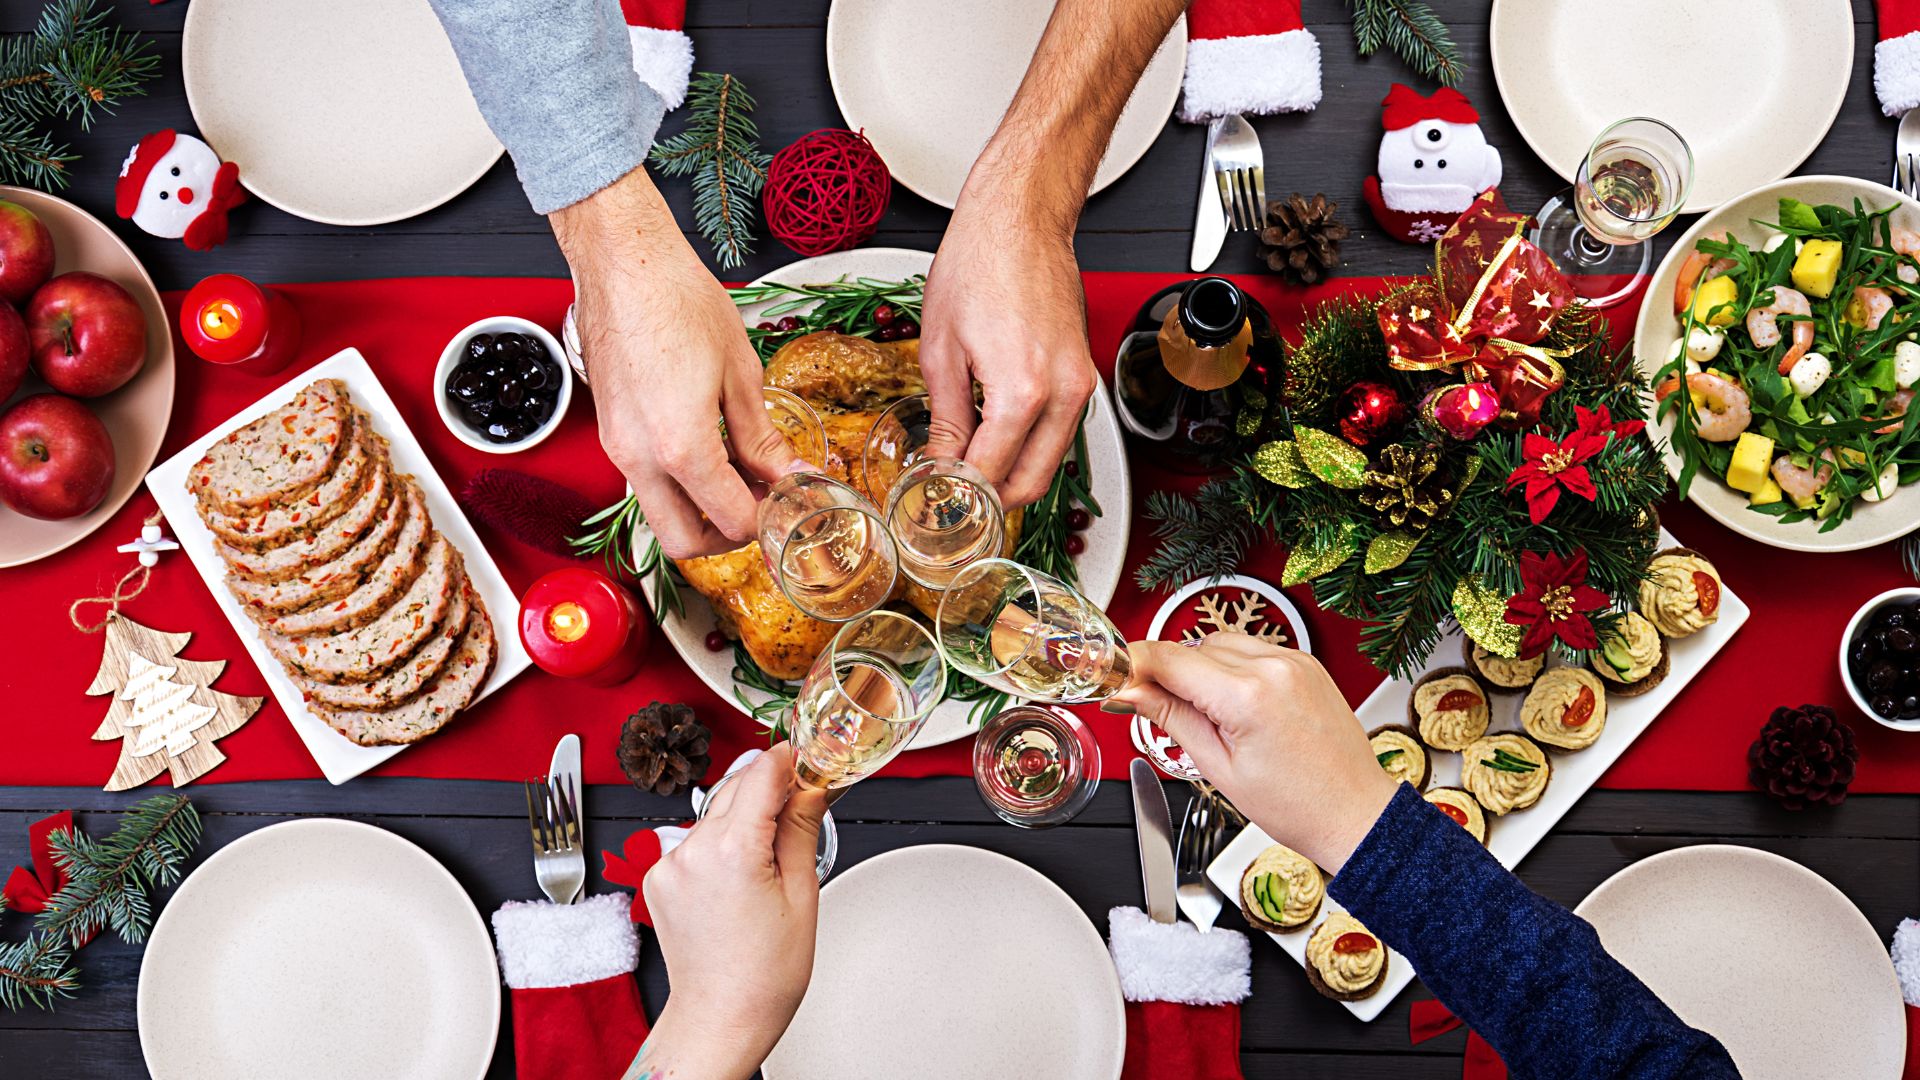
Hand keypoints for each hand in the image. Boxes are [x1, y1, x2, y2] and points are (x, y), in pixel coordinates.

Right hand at [554, 167, 805, 558]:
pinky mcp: (610, 433)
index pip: (732, 520)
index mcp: (680, 447)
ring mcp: (618, 448)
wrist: (624, 263)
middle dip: (726, 536)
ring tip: (738, 471)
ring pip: (660, 515)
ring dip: (700, 511)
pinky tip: (709, 448)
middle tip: (759, 505)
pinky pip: (645, 482)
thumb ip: (763, 436)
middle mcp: (640, 459)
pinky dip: (678, 484)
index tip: (788, 499)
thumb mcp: (740, 372)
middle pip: (683, 542)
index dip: (768, 518)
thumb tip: (789, 473)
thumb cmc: (678, 300)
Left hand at [639, 744, 826, 1078]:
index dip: (789, 759)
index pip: (762, 773)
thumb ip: (802, 827)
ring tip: (771, 859)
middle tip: (803, 801)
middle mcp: (691, 851)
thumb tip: (812, 787)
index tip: (807, 757)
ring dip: (743, 818)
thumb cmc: (763, 975)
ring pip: (715, 815)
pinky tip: (740, 876)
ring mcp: (669, 865)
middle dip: (770, 788)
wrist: (721, 1017)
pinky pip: (695, 842)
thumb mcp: (802, 894)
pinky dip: (719, 845)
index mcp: (732, 850)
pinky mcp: (658, 878)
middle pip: (736, 788)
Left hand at [919, 186, 1096, 507]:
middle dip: (990, 501)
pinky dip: (1030, 447)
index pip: (991, 473)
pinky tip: (994, 439)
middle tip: (952, 500)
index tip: (933, 499)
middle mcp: (1063, 394)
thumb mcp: (942, 351)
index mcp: (1023, 391)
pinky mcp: (1083, 375)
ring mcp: (1081, 385)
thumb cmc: (980, 264)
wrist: (1019, 220)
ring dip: (1012, 476)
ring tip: (967, 469)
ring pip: (1051, 463)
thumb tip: (941, 466)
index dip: (957, 494)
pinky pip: (1059, 433)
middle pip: (1031, 483)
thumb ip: (945, 421)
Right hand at [1109, 635, 1398, 873]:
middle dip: (1169, 673)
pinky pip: (1252, 649)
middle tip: (1156, 709)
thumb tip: (1130, 693)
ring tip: (1208, 716)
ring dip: (1201, 669)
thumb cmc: (1298, 805)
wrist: (1354, 812)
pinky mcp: (1305, 662)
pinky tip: (1235, 704)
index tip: (1112, 675)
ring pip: (1221, 643)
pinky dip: (1233, 668)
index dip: (1132, 664)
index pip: (1170, 658)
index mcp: (1248, 696)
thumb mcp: (1218, 767)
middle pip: (1193, 647)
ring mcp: (1294, 660)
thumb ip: (1170, 718)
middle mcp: (1274, 667)